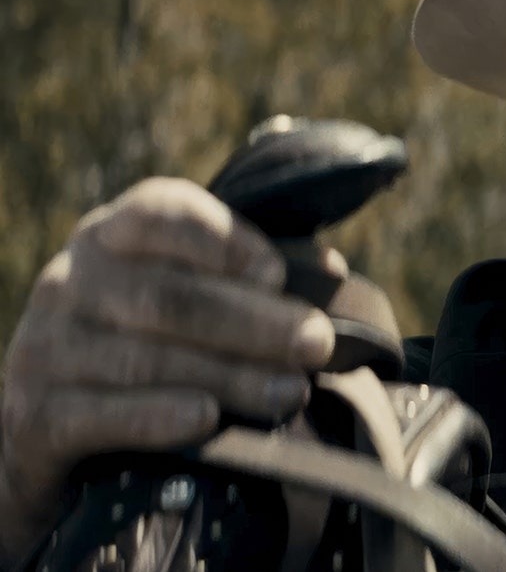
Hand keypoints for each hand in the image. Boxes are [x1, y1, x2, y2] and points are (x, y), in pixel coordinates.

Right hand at [0, 177, 338, 564]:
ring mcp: (45, 346)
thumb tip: (329, 272)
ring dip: (229, 376)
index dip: (224, 240)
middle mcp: (71, 281)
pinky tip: (206, 420)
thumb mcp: (190, 299)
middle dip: (254, 321)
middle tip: (315, 344)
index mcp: (113, 236)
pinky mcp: (33, 414)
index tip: (278, 274)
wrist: (56, 436)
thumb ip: (254, 279)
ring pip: (145, 358)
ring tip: (290, 392)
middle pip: (169, 295)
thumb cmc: (149, 348)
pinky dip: (157, 416)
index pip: (162, 213)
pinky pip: (99, 413)